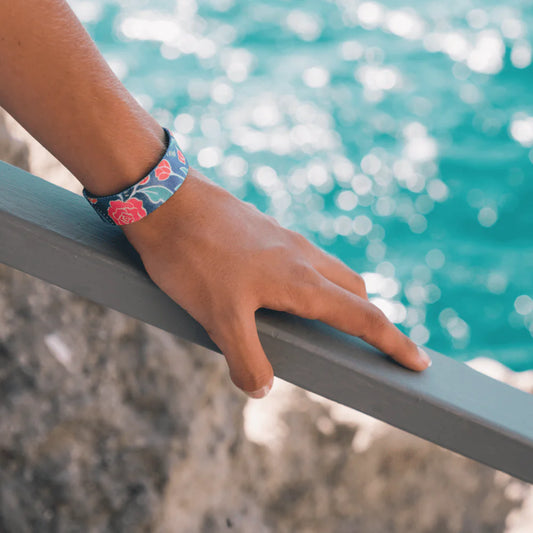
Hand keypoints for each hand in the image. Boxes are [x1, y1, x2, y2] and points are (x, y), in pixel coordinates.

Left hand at [122, 167, 431, 398]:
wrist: (166, 201)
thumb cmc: (193, 258)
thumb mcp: (217, 317)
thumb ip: (246, 358)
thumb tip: (262, 390)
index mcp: (303, 281)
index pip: (363, 317)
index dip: (395, 343)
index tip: (420, 362)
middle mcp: (304, 257)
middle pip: (355, 291)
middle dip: (368, 320)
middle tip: (366, 345)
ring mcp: (286, 240)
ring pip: (331, 271)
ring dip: (338, 297)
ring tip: (319, 322)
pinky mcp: (267, 231)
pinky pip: (305, 259)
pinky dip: (310, 280)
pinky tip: (278, 292)